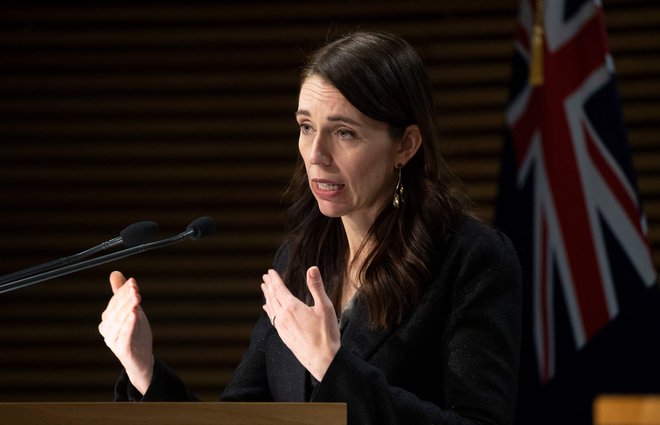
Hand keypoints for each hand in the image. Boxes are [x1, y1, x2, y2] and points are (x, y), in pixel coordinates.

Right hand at [98, 271, 153, 394]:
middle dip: (126, 299)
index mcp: (107, 320)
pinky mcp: (121, 349)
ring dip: (128, 309)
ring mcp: (112, 341)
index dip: (123, 292)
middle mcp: (106, 330)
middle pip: (115, 311)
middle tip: (136, 289)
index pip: (114, 303)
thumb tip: (115, 273)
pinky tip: (135, 315)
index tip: (133, 283)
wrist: (142, 358)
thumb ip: (123, 294)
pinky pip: (124, 335)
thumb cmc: (136, 333)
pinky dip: (129, 324)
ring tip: (137, 299)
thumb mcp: (133, 310)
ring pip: (119, 322)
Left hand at [261, 267, 339, 380]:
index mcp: (292, 307)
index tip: (270, 271)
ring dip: (268, 297)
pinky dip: (269, 310)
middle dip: (269, 286)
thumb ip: (317, 287)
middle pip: (272, 298)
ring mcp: (282, 328)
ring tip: (265, 290)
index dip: (274, 279)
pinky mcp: (284, 336)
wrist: (323, 359)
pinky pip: (272, 319)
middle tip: (265, 278)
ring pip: (271, 308)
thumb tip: (312, 268)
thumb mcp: (325, 307)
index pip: (279, 289)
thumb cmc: (326, 333)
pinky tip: (268, 309)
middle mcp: (283, 317)